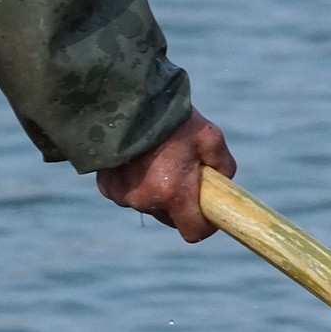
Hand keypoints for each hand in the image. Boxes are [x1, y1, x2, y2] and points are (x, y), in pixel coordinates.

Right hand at [96, 108, 235, 241]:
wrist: (125, 99)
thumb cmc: (171, 118)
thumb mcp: (209, 136)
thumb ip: (224, 165)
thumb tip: (223, 182)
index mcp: (173, 194)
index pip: (193, 232)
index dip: (204, 225)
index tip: (207, 213)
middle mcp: (145, 200)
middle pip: (170, 218)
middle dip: (179, 203)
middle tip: (182, 174)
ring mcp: (123, 195)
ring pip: (148, 204)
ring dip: (156, 190)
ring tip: (157, 158)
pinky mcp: (106, 186)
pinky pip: (126, 193)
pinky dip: (134, 181)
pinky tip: (136, 157)